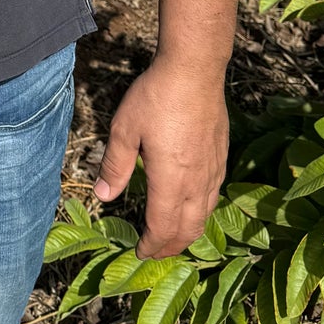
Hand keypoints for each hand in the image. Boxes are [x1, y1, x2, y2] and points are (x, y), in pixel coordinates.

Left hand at [92, 57, 228, 257]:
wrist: (194, 70)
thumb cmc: (155, 97)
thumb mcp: (124, 130)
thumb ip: (115, 166)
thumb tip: (102, 196)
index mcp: (170, 180)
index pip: (162, 227)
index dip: (151, 245)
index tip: (139, 253)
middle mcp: (196, 182)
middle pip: (188, 229)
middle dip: (171, 246)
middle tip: (155, 253)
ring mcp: (213, 170)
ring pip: (204, 215)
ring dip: (188, 232)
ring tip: (172, 237)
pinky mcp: (221, 157)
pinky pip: (213, 196)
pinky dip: (201, 212)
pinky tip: (192, 206)